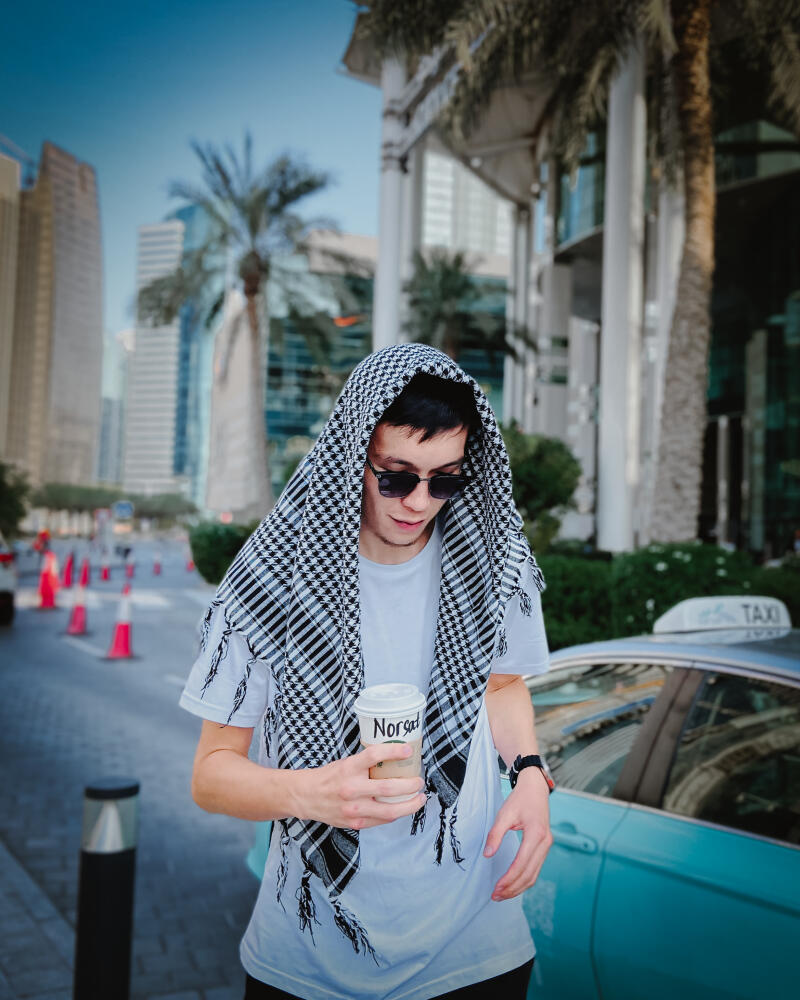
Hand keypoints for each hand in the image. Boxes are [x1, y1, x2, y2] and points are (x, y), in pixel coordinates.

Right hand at [297, 743, 425, 829]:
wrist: (307, 797)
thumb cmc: (329, 777)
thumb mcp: (346, 763)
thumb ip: (367, 764)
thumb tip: (394, 759)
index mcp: (349, 768)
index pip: (374, 755)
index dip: (394, 751)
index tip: (408, 750)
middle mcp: (351, 789)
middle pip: (388, 788)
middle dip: (410, 785)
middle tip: (419, 781)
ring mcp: (354, 809)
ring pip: (389, 811)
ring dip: (410, 805)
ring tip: (419, 798)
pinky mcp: (355, 823)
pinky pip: (381, 821)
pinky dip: (395, 814)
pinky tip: (403, 809)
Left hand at [483, 767, 552, 900]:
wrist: (535, 788)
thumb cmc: (520, 799)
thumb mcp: (505, 814)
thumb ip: (495, 834)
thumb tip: (488, 855)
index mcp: (536, 834)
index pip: (521, 863)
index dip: (508, 879)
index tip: (496, 888)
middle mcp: (545, 843)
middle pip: (530, 874)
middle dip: (513, 888)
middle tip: (496, 895)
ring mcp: (547, 846)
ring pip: (534, 874)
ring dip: (519, 887)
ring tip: (502, 894)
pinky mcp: (544, 847)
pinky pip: (535, 868)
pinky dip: (524, 879)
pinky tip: (513, 884)